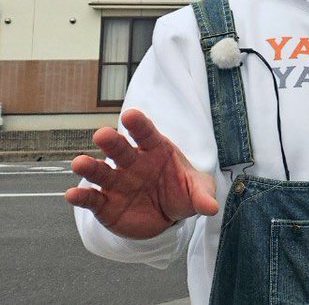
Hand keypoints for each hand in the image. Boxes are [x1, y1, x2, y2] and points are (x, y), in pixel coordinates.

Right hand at [64, 109, 217, 239]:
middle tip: (102, 134)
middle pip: (120, 148)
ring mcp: (117, 182)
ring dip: (90, 167)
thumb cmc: (182, 192)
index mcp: (156, 150)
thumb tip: (212, 207)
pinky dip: (81, 197)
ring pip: (100, 171)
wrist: (167, 216)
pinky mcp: (105, 203)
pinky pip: (92, 198)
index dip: (139, 124)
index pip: (147, 134)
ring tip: (79, 163)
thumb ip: (203, 196)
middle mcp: (132, 162)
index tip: (130, 116)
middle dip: (111, 141)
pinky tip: (72, 194)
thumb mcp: (197, 193)